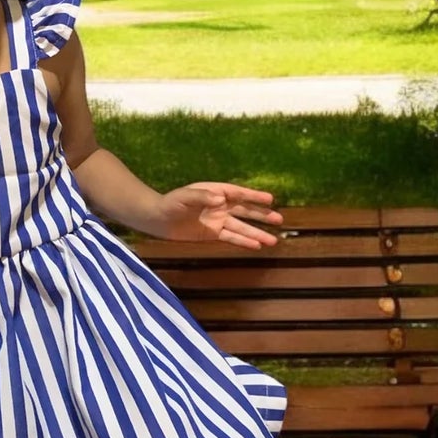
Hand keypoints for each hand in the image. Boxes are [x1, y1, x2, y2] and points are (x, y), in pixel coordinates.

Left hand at [156, 182, 282, 247]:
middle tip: (279, 220)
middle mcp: (220, 205)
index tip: (270, 199)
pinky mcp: (213, 234)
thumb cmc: (170, 203)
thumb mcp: (184, 197)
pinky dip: (244, 241)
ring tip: (273, 240)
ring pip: (242, 227)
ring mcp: (218, 221)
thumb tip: (220, 200)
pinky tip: (257, 245)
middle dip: (262, 215)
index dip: (254, 197)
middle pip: (245, 211)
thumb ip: (201, 197)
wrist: (157, 219)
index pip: (239, 194)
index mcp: (215, 191)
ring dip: (256, 233)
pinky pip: (231, 238)